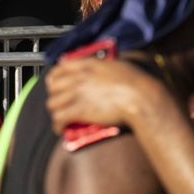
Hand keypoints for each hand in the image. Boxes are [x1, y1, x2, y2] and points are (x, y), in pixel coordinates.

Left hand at [46, 58, 167, 131]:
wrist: (140, 96)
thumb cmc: (135, 81)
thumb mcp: (116, 64)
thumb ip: (102, 66)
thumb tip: (101, 69)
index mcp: (86, 65)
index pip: (59, 68)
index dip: (54, 78)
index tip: (55, 84)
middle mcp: (78, 77)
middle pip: (53, 87)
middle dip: (54, 96)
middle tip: (60, 103)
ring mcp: (77, 93)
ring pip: (53, 103)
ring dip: (55, 111)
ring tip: (60, 117)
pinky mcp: (80, 110)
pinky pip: (60, 118)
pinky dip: (58, 124)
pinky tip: (61, 128)